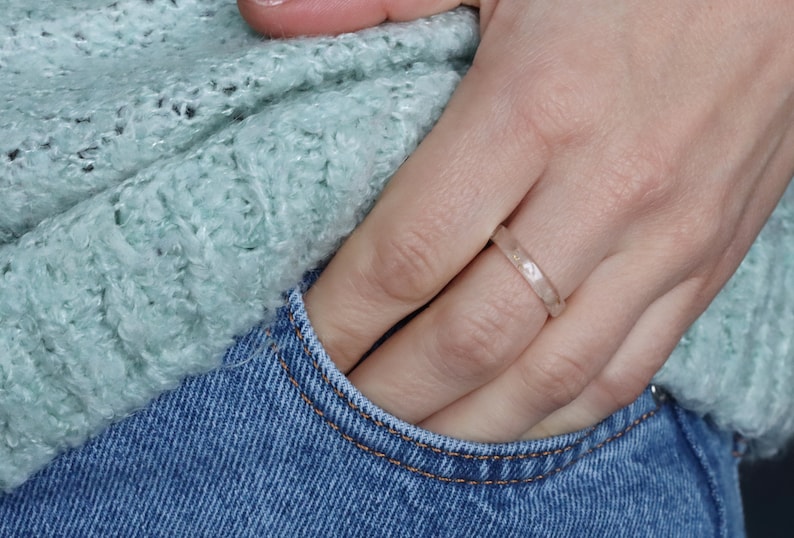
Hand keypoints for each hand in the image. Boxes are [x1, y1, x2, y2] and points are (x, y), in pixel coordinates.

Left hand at [238, 0, 793, 441]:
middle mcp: (603, 190)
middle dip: (390, 388)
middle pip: (472, 336)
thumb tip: (264, 12)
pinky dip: (555, 413)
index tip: (305, 340)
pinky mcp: (704, 266)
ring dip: (464, 422)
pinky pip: (627, 372)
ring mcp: (664, 241)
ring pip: (549, 377)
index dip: (344, 315)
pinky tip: (507, 419)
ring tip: (404, 434)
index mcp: (536, 107)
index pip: (411, 253)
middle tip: (339, 401)